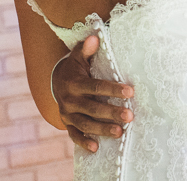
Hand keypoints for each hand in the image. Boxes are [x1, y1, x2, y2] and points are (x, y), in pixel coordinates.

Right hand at [53, 35, 133, 151]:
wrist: (55, 82)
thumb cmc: (74, 67)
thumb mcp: (77, 56)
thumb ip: (86, 49)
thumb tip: (95, 38)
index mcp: (74, 82)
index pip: (96, 87)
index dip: (113, 89)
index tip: (130, 91)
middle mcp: (70, 100)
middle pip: (92, 108)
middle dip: (111, 113)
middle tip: (130, 116)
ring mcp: (67, 114)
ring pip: (85, 124)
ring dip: (102, 129)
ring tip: (120, 132)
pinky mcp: (67, 124)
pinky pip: (74, 135)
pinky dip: (83, 142)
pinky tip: (96, 148)